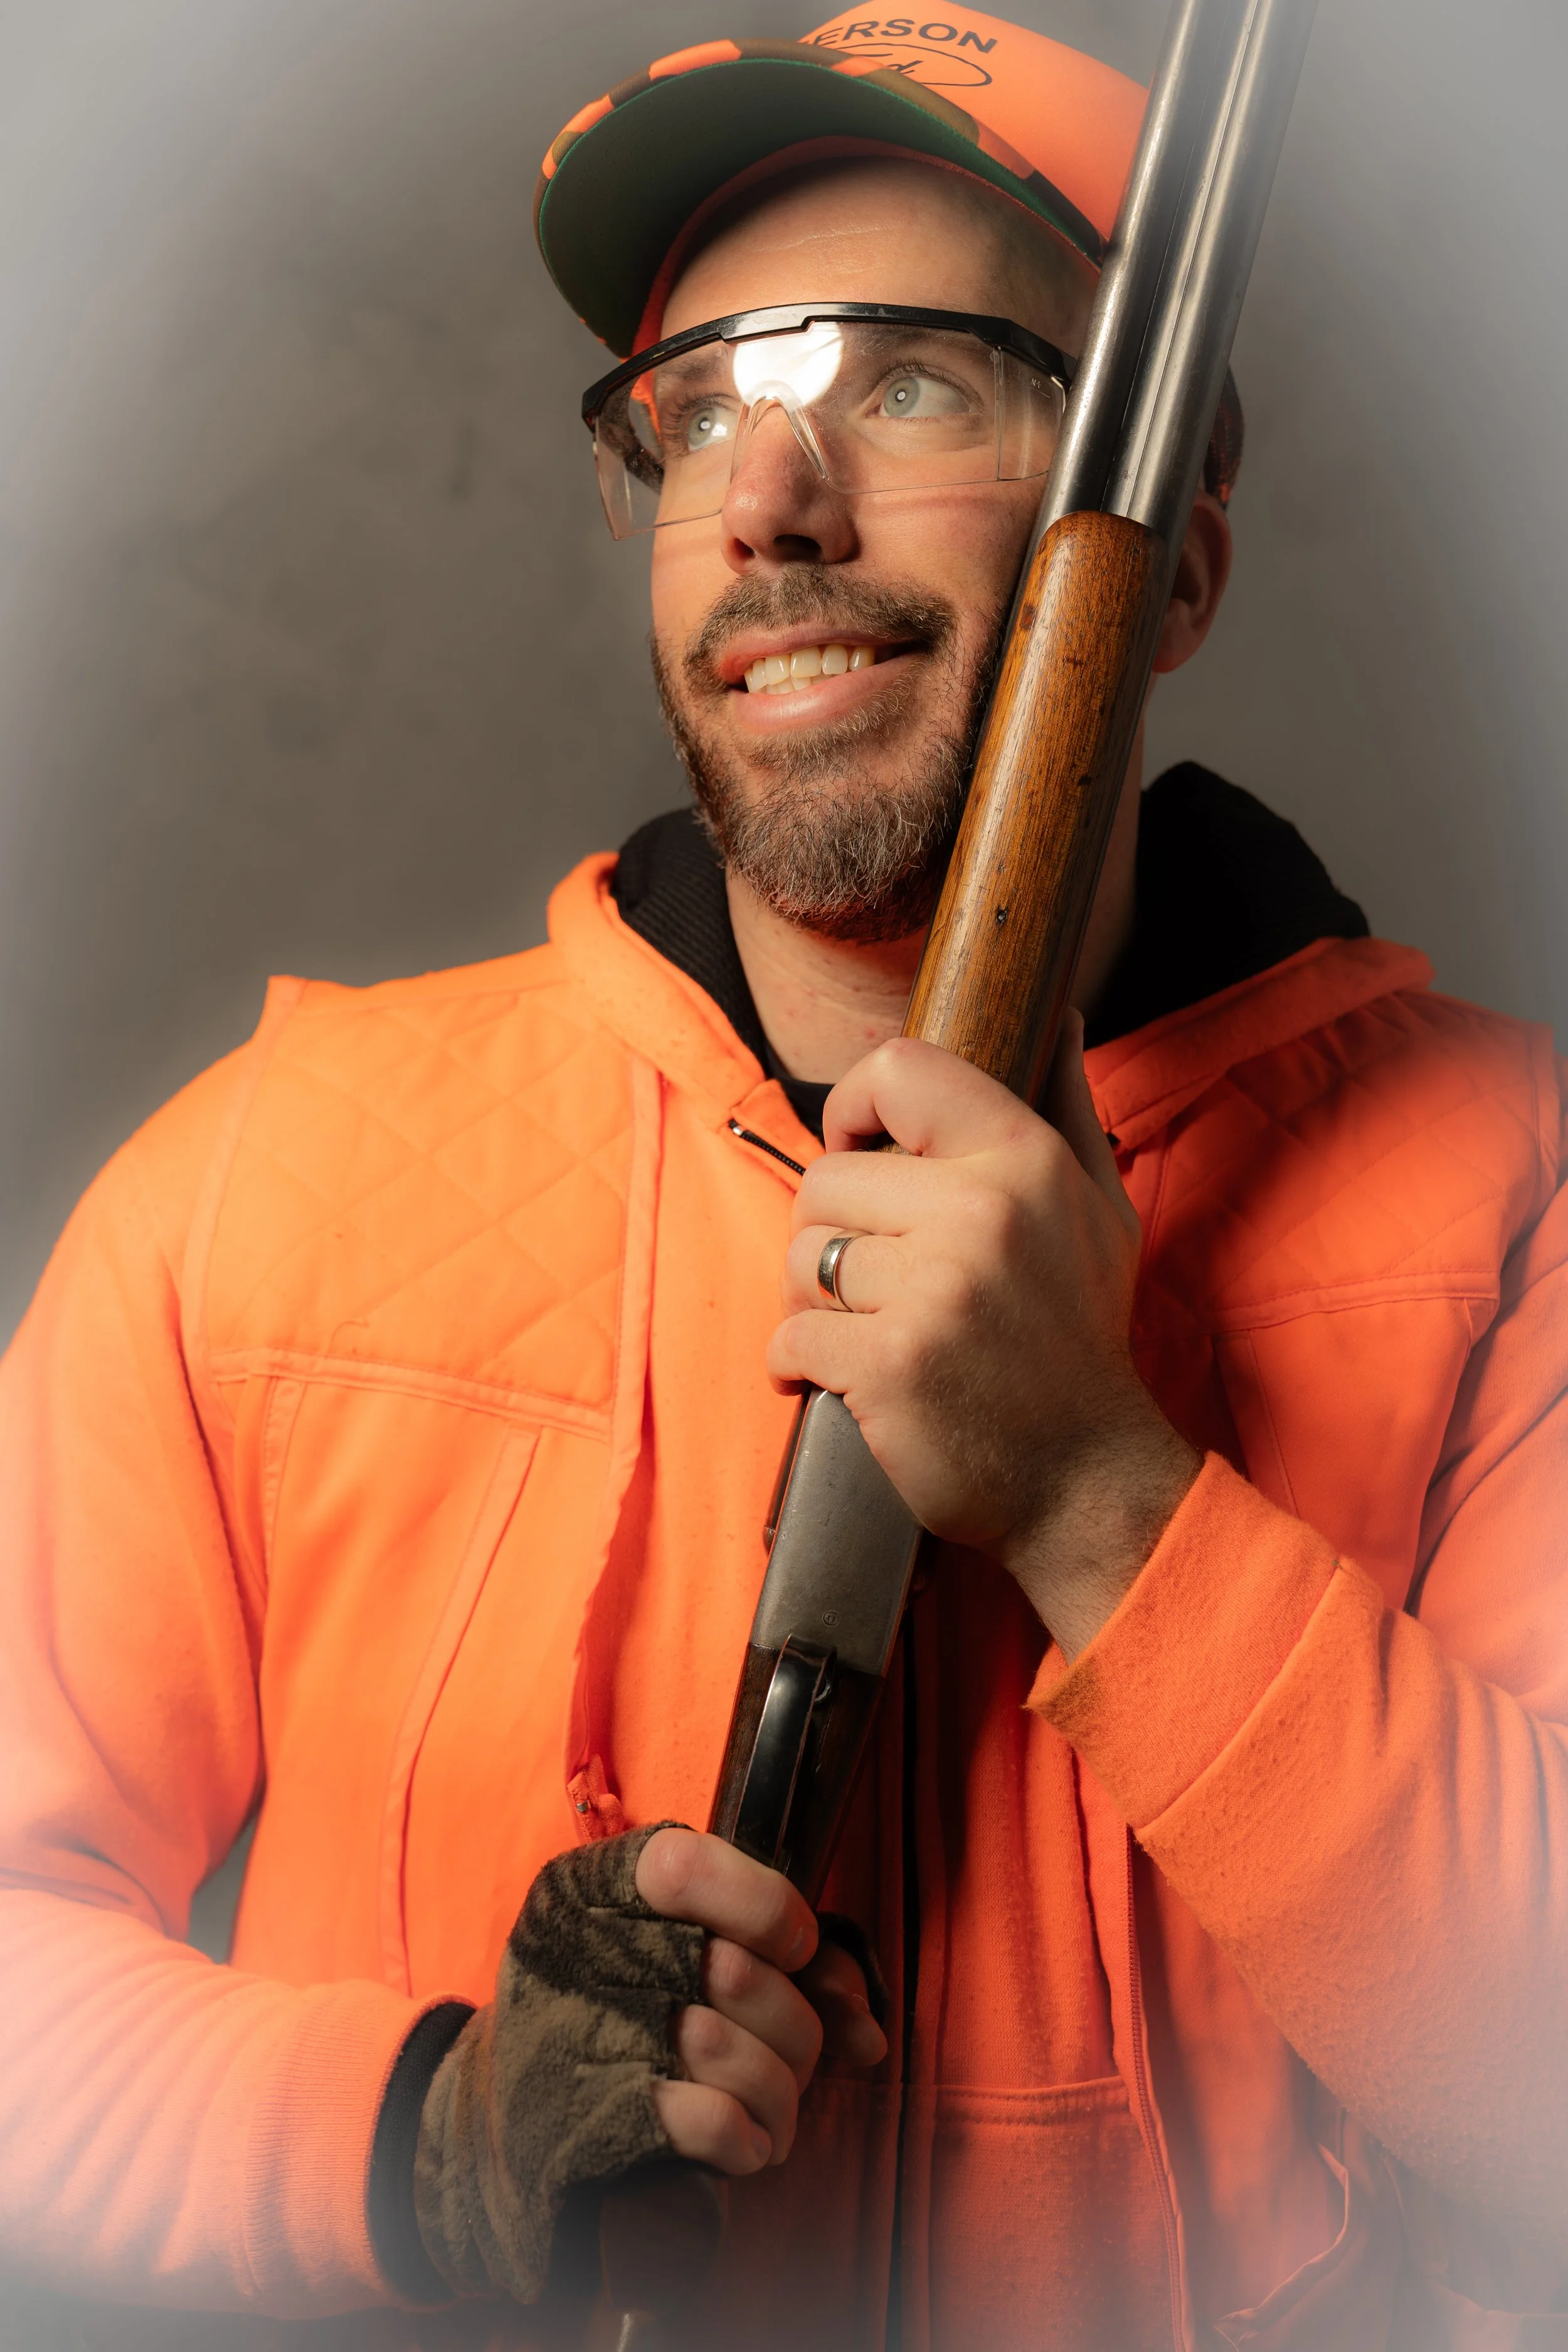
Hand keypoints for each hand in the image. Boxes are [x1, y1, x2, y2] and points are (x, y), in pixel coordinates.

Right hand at [412, 1825, 885, 2305]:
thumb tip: (866, 2027)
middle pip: (732, 1971)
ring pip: (729, 2051)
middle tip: (795, 2051)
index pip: (683, 1867)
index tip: (795, 1946)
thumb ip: (778, 1961)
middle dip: (794, 2024)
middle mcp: (572, 1955)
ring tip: (775, 2105)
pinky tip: (745, 2141)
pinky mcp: (585, 2127)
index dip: (766, 1907)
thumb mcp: (674, 1954)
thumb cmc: (619, 2022)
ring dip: (781, 2091)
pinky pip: (710, 2122)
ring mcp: (573, 2042)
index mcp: (589, 1891)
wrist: (500, 2135)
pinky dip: (749, 2137)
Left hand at [767, 1020, 1198, 1657]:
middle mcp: (981, 1212)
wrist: (1086, 1479)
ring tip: (867, 1329)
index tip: (858, 1152)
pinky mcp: (888, 1363)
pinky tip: (845, 1379)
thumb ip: (1068, 1106)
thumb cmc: (1080, 1340)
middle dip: (832, 1233)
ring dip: (815, 1301)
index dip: (854, 1107)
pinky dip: (800, 1364)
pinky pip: (791, 1334)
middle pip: (826, 1177)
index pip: (898, 1069)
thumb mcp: (1101, 1211)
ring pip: (802, 1256)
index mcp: (1026, 1160)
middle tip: (876, 1280)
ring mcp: (933, 1289)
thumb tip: (1053, 1016)